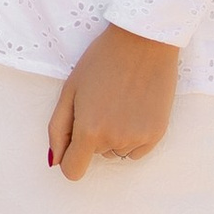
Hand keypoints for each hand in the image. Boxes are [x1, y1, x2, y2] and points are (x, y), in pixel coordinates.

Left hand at [49, 24, 179, 177]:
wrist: (143, 43)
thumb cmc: (101, 61)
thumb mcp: (70, 91)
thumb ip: (58, 129)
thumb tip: (56, 161)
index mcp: (88, 130)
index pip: (73, 170)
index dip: (69, 157)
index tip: (73, 140)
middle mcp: (114, 140)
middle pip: (94, 155)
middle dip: (92, 135)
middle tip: (100, 102)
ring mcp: (138, 138)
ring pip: (115, 152)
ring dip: (113, 136)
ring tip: (118, 103)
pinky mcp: (158, 134)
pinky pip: (136, 151)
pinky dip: (132, 138)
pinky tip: (134, 110)